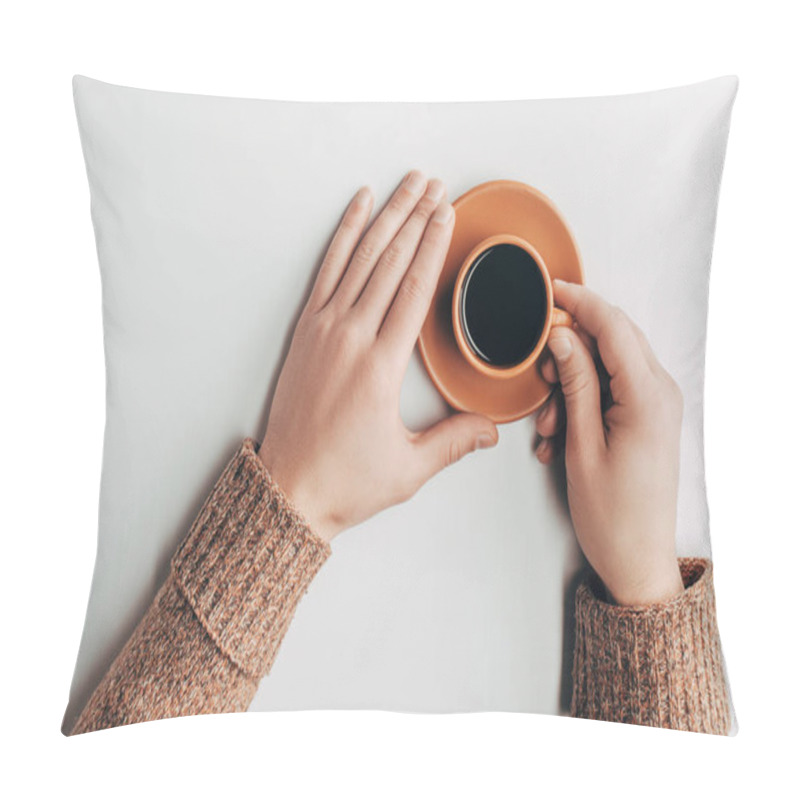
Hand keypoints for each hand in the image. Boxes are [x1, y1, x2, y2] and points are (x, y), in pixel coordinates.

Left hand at [259, 172, 497, 541]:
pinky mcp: (306, 333)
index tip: (448, 213)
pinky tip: (356, 210)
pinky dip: (342, 237)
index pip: (414, 289)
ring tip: (405, 186)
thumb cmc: (346, 480)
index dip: (433, 246)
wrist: (288, 489)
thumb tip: (494, 429)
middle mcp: (350, 338)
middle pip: (389, 262)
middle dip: (415, 217)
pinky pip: (326, 272)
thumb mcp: (410, 468)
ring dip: (384, 218)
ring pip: (359, 259)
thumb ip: (455, 441)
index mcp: (381, 366)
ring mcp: (324, 330)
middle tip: (434, 185)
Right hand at [535, 281, 684, 605]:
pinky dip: (583, 399)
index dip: (580, 302)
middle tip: (539, 373)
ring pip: (608, 365)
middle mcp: (660, 393)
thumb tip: (561, 337)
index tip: (550, 289)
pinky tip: (559, 432)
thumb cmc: (612, 513)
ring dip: (571, 382)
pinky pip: (612, 388)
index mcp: (648, 396)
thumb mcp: (581, 445)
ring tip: (548, 424)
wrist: (637, 559)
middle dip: (570, 347)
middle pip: (613, 339)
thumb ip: (575, 384)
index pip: (613, 327)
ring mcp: (657, 405)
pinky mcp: (648, 417)